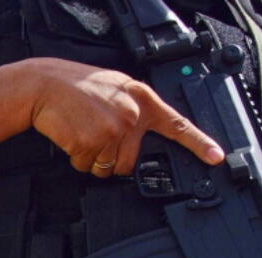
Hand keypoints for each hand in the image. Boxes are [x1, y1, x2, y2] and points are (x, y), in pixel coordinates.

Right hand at [25, 58, 223, 177]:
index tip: (216, 157)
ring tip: (82, 135)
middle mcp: (131, 115)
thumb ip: (133, 109)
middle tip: (96, 139)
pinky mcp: (91, 143)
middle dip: (111, 159)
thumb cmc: (76, 87)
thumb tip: (137, 137)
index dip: (199, 143)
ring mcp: (112, 130)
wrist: (45, 85)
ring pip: (107, 168)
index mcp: (142, 99)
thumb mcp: (116, 88)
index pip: (178, 125)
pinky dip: (77, 159)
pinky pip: (87, 167)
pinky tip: (72, 138)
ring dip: (93, 161)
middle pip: (130, 161)